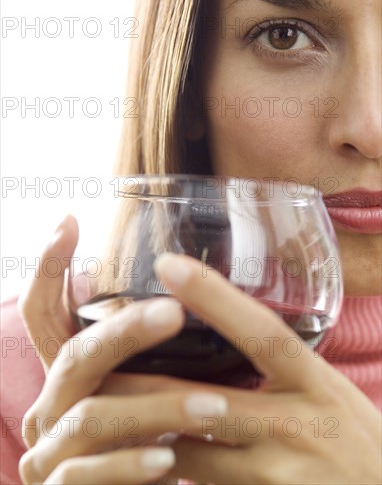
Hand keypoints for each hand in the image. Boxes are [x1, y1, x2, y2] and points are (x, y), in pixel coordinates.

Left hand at [18, 233, 381, 483]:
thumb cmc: (356, 438)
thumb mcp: (328, 388)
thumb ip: (280, 362)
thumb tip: (226, 324)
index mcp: (317, 382)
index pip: (262, 332)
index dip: (214, 297)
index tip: (167, 263)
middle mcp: (298, 426)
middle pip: (204, 399)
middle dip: (141, 381)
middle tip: (91, 356)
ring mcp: (278, 476)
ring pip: (187, 451)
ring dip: (137, 431)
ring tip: (91, 410)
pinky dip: (160, 472)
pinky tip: (130, 460)